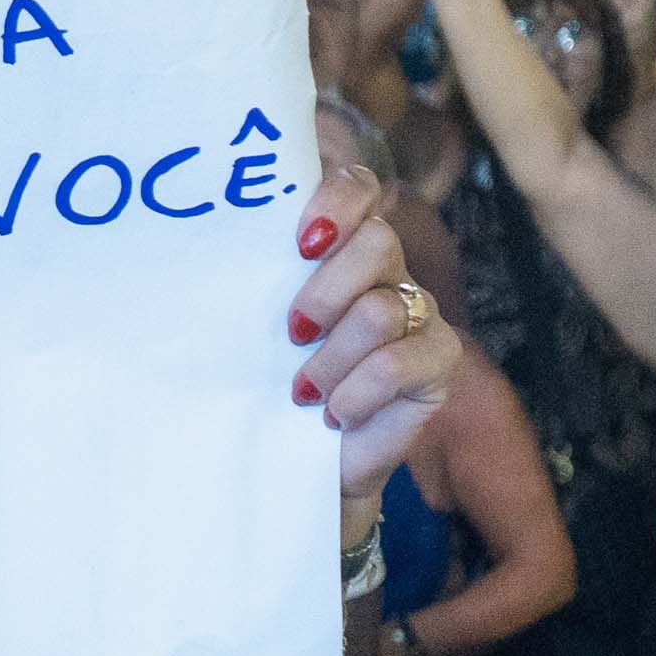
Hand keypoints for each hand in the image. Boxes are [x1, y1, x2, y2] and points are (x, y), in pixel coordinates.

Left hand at [288, 159, 460, 507]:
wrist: (303, 465)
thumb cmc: (273, 388)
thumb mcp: (256, 330)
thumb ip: (255, 281)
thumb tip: (217, 242)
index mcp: (344, 249)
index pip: (359, 189)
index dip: (335, 203)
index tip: (298, 243)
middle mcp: (389, 273)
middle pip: (378, 242)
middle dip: (325, 291)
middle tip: (294, 333)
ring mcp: (421, 315)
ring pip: (380, 310)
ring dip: (331, 358)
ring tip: (305, 390)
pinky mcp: (439, 363)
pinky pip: (397, 361)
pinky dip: (356, 391)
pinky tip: (334, 413)